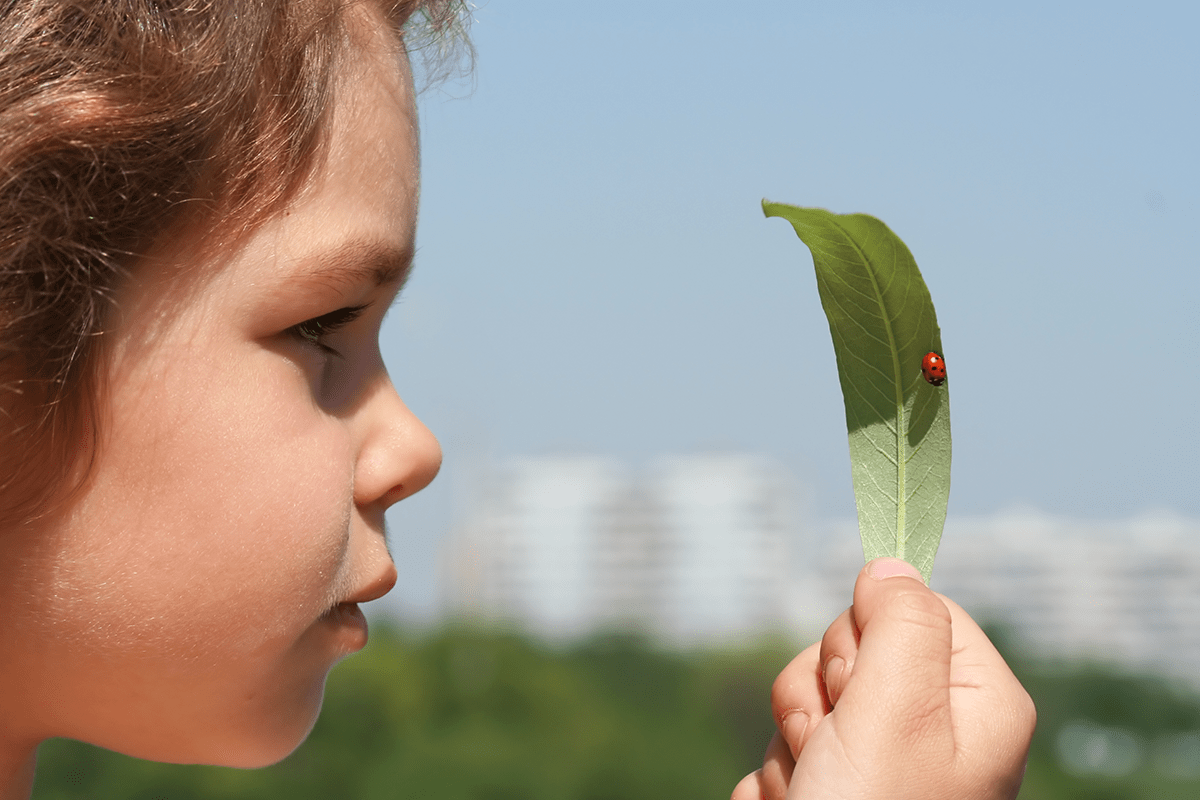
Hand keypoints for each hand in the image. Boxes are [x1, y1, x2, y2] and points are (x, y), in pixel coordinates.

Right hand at [732, 558, 1034, 799]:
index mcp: (978, 702)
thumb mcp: (899, 710)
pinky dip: (781, 780)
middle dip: (821, 694)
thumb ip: (900, 621)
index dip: (870, 633)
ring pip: (807, 699)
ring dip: (794, 742)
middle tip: (838, 747)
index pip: (915, 607)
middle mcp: (935, 729)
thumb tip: (889, 562)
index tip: (865, 685)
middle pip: (851, 650)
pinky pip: (785, 749)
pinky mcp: (833, 790)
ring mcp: (880, 763)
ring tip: (818, 792)